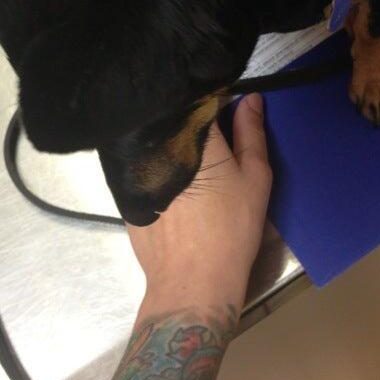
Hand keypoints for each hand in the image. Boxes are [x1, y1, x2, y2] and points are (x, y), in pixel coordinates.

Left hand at [127, 93, 271, 314]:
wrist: (191, 283)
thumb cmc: (231, 229)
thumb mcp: (255, 179)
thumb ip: (252, 133)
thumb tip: (251, 99)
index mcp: (194, 134)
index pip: (200, 96)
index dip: (215, 98)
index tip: (226, 108)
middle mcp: (160, 141)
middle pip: (174, 115)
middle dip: (192, 120)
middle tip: (213, 137)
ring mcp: (137, 164)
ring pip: (155, 138)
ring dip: (171, 140)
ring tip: (190, 160)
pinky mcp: (124, 186)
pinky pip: (140, 161)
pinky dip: (153, 162)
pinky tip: (169, 183)